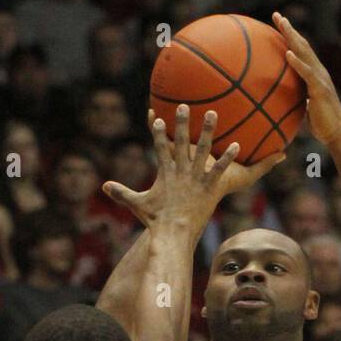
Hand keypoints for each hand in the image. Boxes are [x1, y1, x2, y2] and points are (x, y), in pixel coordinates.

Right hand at [102, 105, 285, 234]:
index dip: (159, 132)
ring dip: (208, 130)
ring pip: (203, 150)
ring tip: (213, 113)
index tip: (158, 117)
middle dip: (182, 122)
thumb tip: (103, 187)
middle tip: (184, 105)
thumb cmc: (155, 221)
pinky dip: (228, 157)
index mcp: (164, 173)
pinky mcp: (208, 187)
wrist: (172, 234)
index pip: (160, 148)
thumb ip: (121, 193)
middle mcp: (179, 171)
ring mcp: (195, 178)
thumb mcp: (137, 205)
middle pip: (180, 141)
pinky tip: (237, 145)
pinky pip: (219, 169)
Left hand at [272, 12, 340, 146]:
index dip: (290, 37)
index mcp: (315, 74)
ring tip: (281, 24)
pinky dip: (297, 62)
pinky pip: (307, 73)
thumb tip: (287, 100)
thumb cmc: (322, 124)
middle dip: (289, 29)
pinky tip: (287, 54)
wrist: (336, 134)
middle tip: (276, 15)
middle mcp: (319, 71)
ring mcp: (320, 78)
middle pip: (302, 45)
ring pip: (305, 53)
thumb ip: (299, 98)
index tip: (279, 24)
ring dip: (292, 37)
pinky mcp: (320, 89)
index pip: (301, 51)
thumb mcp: (306, 107)